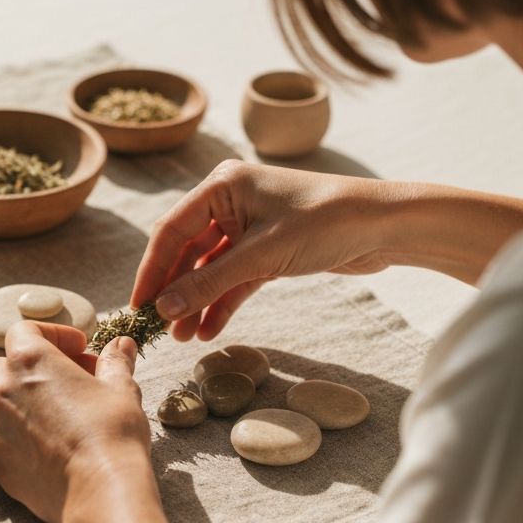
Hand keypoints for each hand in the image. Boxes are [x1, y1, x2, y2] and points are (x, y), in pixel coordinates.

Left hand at [0, 321, 151, 522]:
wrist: (100, 492)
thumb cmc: (112, 432)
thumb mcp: (120, 388)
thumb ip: (115, 362)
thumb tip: (121, 345)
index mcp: (30, 362)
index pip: (25, 330)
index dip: (53, 335)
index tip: (79, 348)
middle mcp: (2, 391)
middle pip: (1, 365)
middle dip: (30, 368)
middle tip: (68, 380)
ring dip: (15, 403)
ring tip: (51, 414)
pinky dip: (16, 439)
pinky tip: (46, 447)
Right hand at [131, 160, 398, 340]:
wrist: (384, 226)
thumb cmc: (325, 223)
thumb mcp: (262, 256)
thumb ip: (210, 282)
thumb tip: (164, 308)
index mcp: (223, 185)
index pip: (172, 230)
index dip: (152, 270)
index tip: (138, 306)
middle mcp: (231, 201)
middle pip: (188, 250)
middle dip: (176, 290)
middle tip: (160, 329)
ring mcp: (250, 225)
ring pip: (211, 268)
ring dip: (198, 301)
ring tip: (182, 337)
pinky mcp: (269, 249)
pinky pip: (235, 278)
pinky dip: (223, 302)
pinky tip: (210, 330)